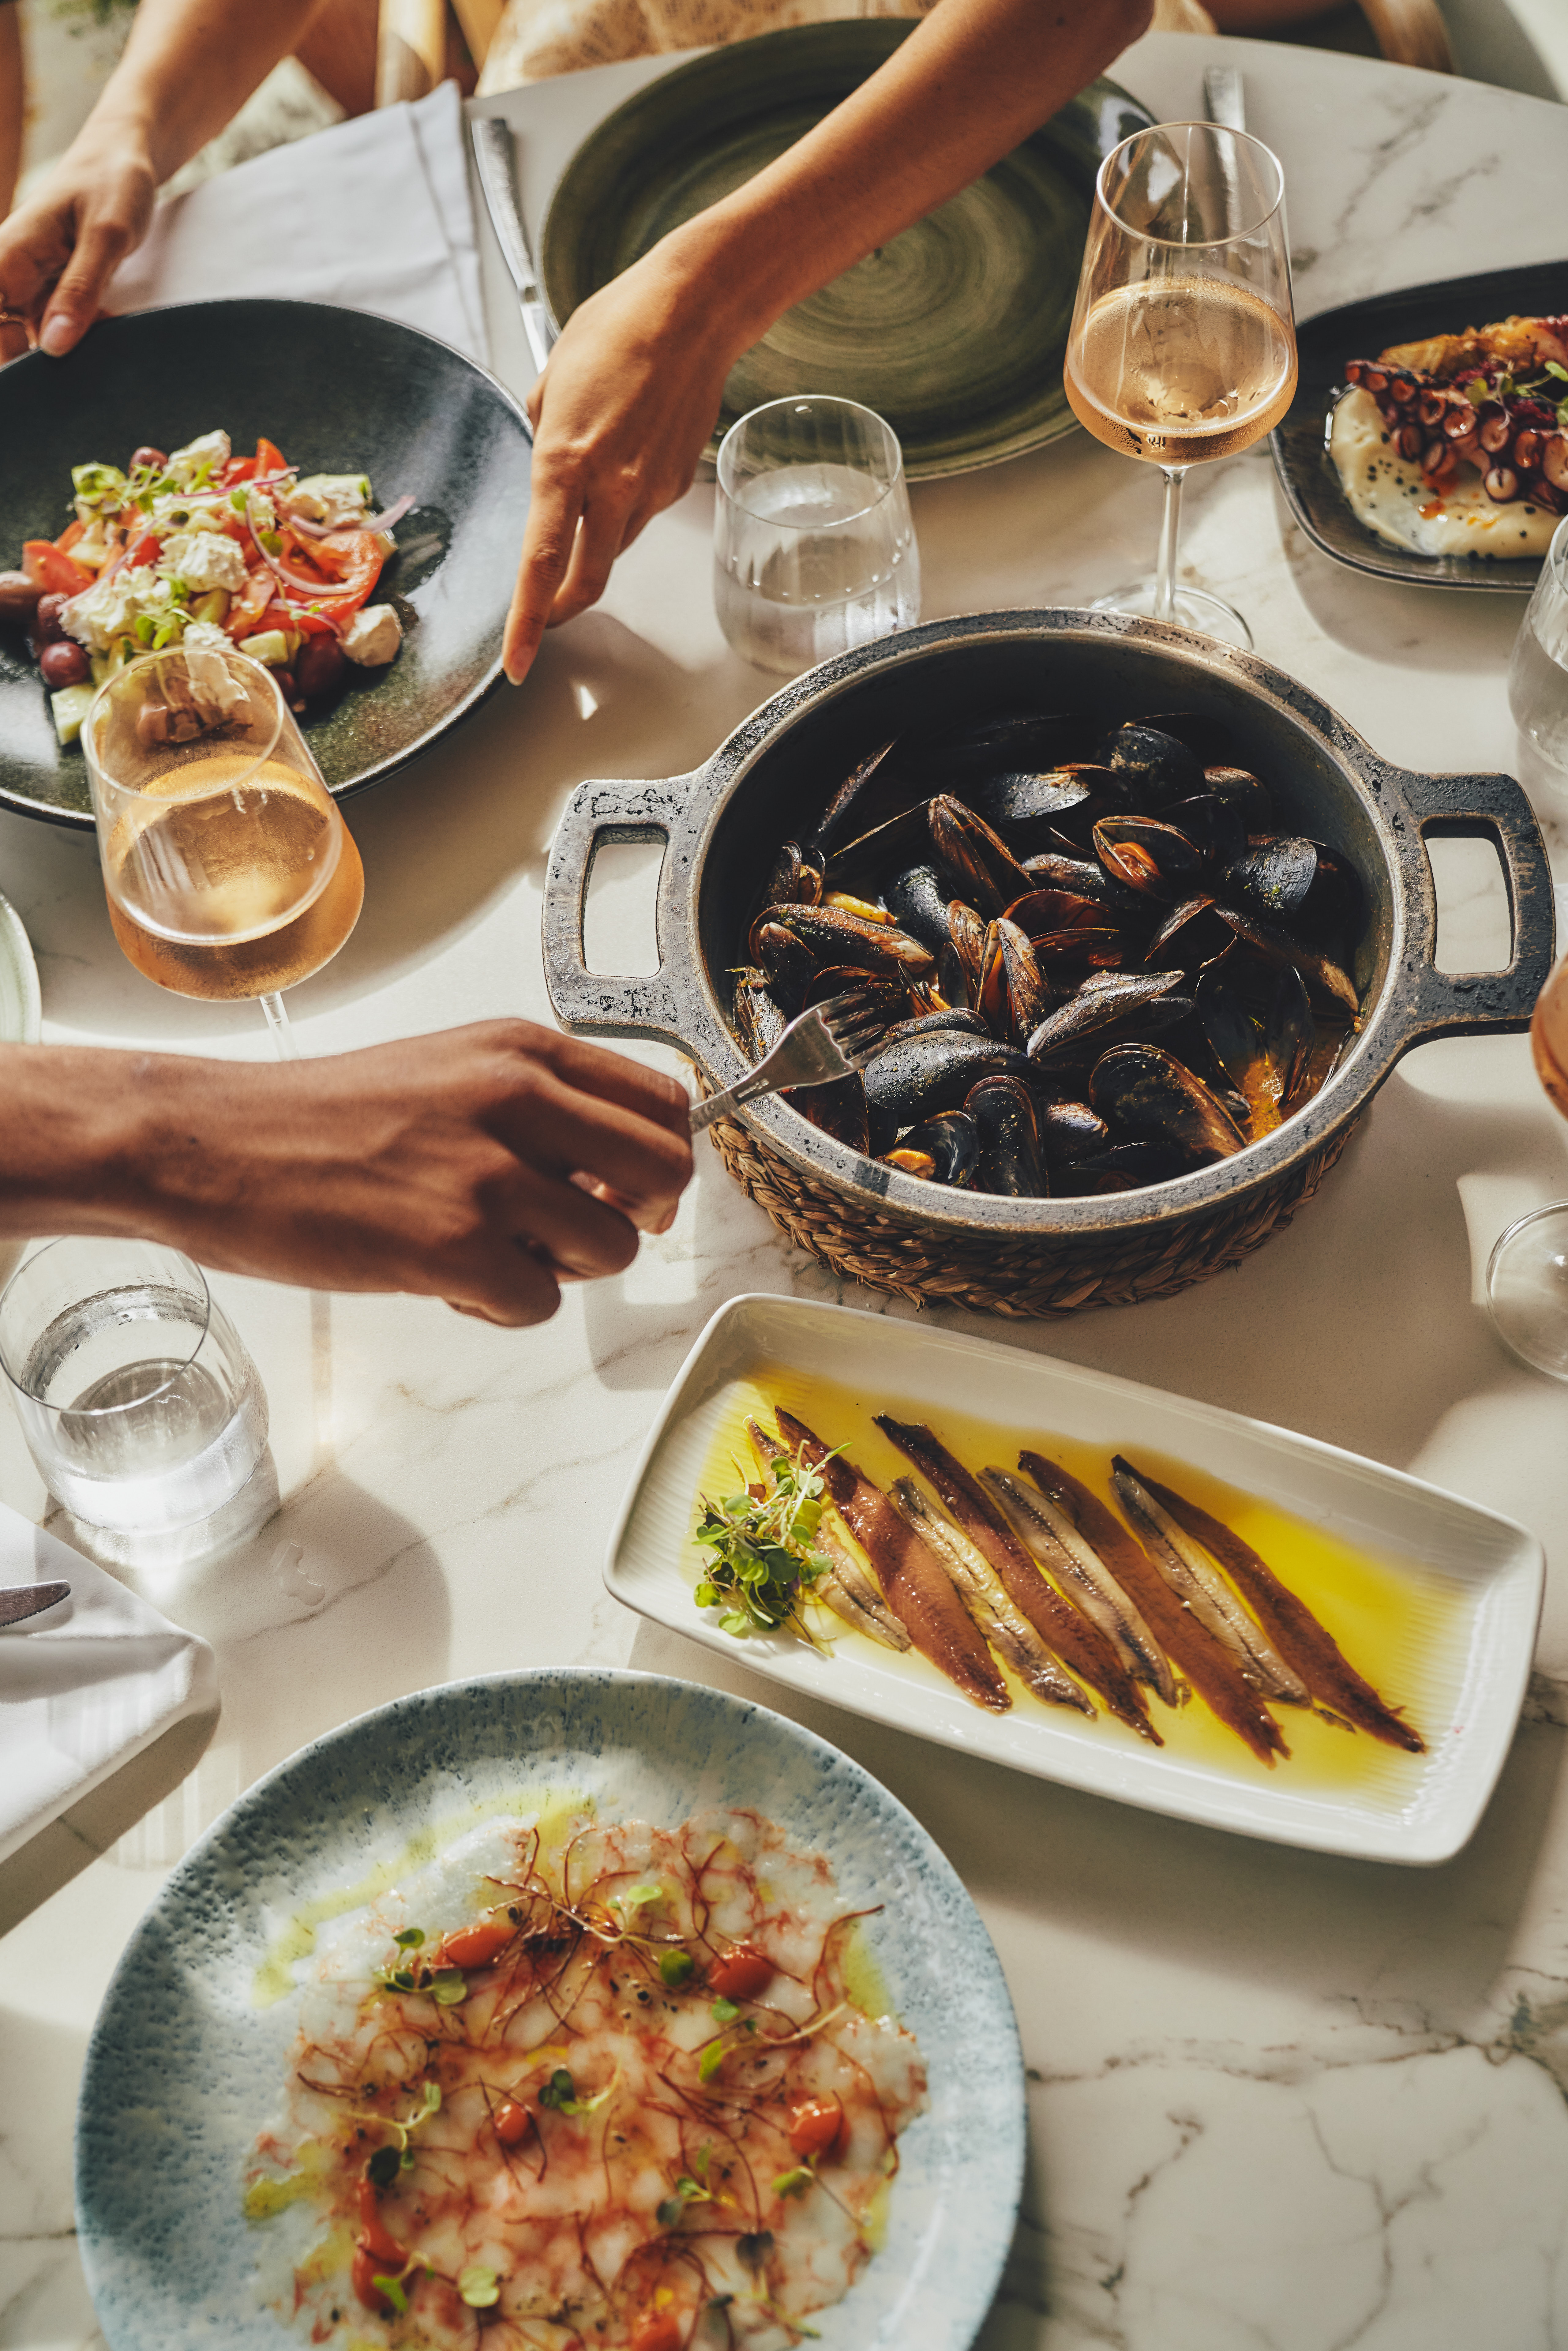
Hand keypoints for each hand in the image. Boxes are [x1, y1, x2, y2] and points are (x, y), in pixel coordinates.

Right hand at [0, 124, 156, 363]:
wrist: (125, 158)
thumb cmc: (113, 183)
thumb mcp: (106, 235)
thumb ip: (80, 289)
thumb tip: (52, 346)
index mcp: (9, 255)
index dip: (2, 347)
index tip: (34, 355)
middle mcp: (12, 274)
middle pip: (3, 336)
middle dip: (35, 358)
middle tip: (79, 359)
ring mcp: (33, 285)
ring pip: (34, 338)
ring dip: (68, 348)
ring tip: (100, 325)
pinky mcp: (55, 292)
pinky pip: (59, 328)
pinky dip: (82, 333)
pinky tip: (106, 321)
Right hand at [107, 1021, 692, 1324]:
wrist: (214, 1146)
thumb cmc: (326, 1118)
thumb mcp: (451, 1071)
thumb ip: (538, 1104)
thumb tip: (614, 1168)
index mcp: (522, 1051)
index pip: (665, 1104)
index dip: (658, 1161)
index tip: (622, 1189)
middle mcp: (517, 1100)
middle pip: (663, 1175)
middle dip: (635, 1219)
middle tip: (574, 1232)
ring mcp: (487, 1175)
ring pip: (610, 1249)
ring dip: (562, 1269)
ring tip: (490, 1254)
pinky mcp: (454, 1247)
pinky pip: (541, 1303)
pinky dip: (505, 1310)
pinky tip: (452, 1283)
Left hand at [502, 236, 748, 684]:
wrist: (693, 312)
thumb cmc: (620, 330)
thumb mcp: (552, 381)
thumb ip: (541, 434)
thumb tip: (546, 465)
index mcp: (563, 462)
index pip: (540, 564)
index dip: (527, 623)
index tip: (518, 663)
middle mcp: (609, 486)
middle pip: (585, 582)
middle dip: (560, 609)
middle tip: (542, 616)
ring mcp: (648, 490)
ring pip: (612, 547)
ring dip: (592, 544)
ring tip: (586, 493)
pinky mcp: (674, 483)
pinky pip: (638, 514)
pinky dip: (621, 507)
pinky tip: (621, 463)